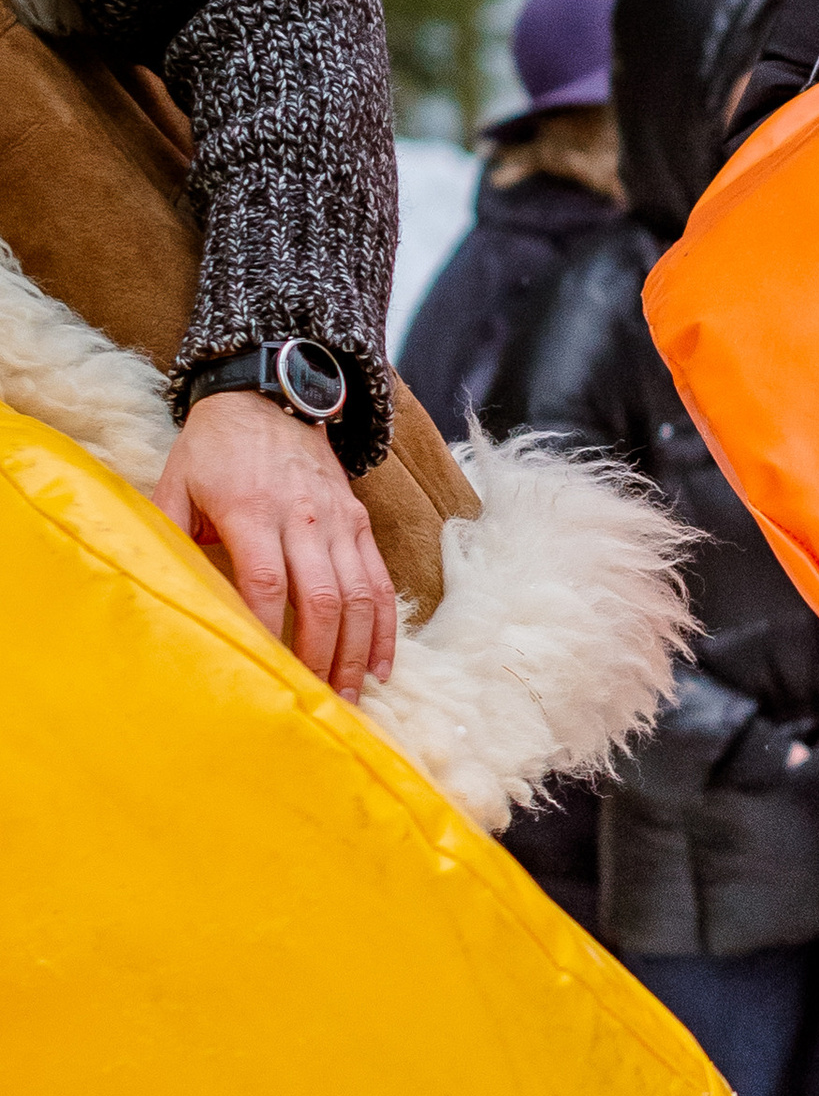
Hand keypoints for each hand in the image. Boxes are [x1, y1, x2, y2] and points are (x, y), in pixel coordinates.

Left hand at [152, 390, 398, 697]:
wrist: (269, 395)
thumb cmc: (214, 448)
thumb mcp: (177, 481)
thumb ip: (168, 533)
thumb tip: (155, 588)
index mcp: (251, 510)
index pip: (265, 583)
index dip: (266, 631)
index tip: (263, 671)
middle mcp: (303, 516)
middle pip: (320, 599)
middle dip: (318, 657)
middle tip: (312, 701)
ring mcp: (338, 520)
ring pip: (358, 595)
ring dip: (355, 651)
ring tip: (348, 696)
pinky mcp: (359, 521)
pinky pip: (379, 580)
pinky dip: (384, 626)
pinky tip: (379, 664)